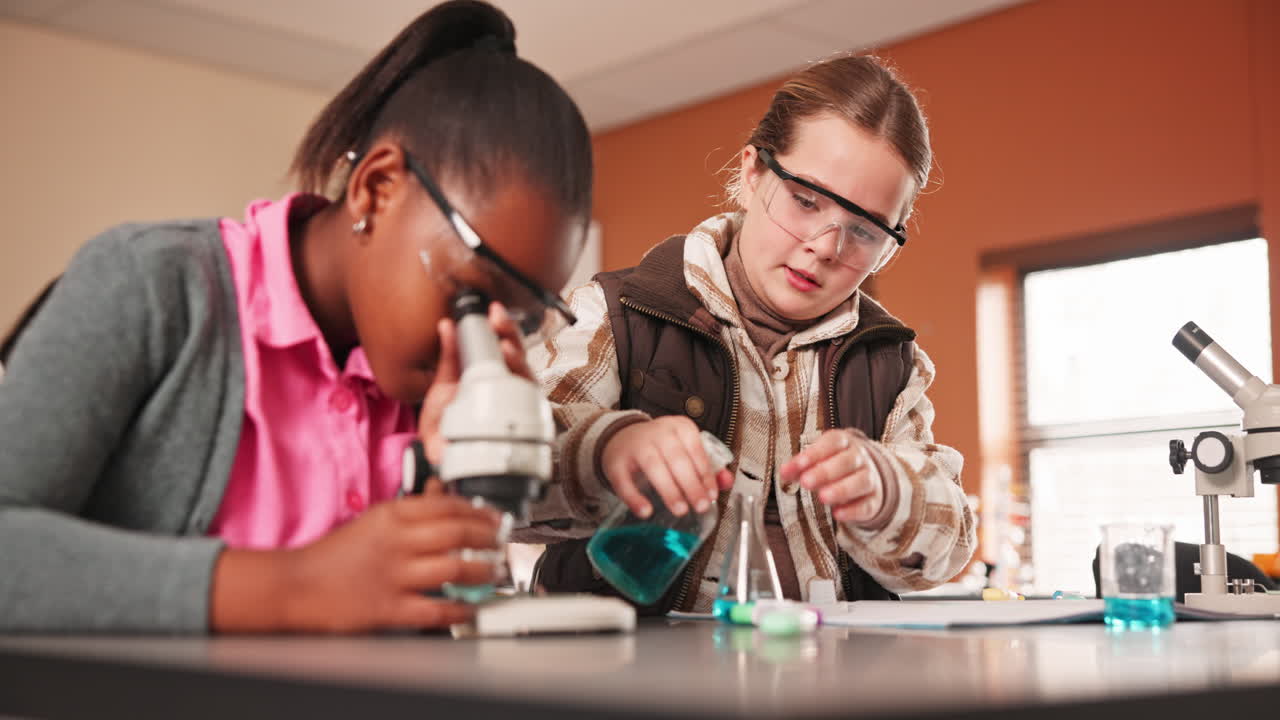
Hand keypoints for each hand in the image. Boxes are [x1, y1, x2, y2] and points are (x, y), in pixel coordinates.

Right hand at [277, 494, 503, 631]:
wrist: (295, 585)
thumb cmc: (333, 554)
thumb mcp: (372, 520)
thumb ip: (410, 509)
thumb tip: (443, 493)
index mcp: (392, 515)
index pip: (448, 505)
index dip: (480, 512)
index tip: (495, 518)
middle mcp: (396, 542)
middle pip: (459, 532)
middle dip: (490, 538)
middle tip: (502, 543)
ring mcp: (394, 575)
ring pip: (455, 568)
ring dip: (483, 571)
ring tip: (494, 572)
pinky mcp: (388, 608)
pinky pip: (436, 609)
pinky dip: (460, 610)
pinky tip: (471, 608)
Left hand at [419, 301, 532, 464]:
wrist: (443, 456)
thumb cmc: (446, 419)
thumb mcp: (443, 384)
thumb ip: (448, 356)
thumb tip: (446, 324)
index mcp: (490, 371)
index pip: (503, 343)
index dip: (502, 326)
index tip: (493, 311)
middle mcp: (507, 384)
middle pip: (517, 354)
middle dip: (510, 335)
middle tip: (497, 319)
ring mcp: (515, 403)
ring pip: (525, 375)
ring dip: (517, 359)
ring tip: (505, 346)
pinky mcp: (520, 424)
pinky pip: (526, 405)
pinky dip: (521, 392)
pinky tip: (512, 381)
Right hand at [601, 416, 732, 517]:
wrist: (622, 438)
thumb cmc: (661, 448)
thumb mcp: (685, 450)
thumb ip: (707, 466)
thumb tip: (726, 482)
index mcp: (679, 427)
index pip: (696, 450)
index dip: (705, 475)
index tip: (712, 495)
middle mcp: (658, 432)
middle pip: (677, 459)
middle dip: (691, 485)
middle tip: (700, 506)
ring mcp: (635, 446)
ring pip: (653, 467)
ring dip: (668, 490)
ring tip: (680, 510)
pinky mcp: (615, 462)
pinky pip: (624, 481)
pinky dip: (634, 497)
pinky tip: (645, 511)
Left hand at [779, 429, 882, 524]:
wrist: (866, 476)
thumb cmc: (833, 465)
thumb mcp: (816, 461)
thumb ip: (799, 466)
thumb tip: (783, 471)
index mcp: (844, 442)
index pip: (832, 442)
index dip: (815, 453)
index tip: (798, 465)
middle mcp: (859, 458)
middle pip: (847, 461)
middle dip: (826, 472)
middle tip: (806, 483)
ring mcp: (870, 478)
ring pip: (861, 481)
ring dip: (842, 489)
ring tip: (822, 497)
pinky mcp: (874, 500)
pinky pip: (867, 504)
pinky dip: (853, 510)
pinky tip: (838, 514)